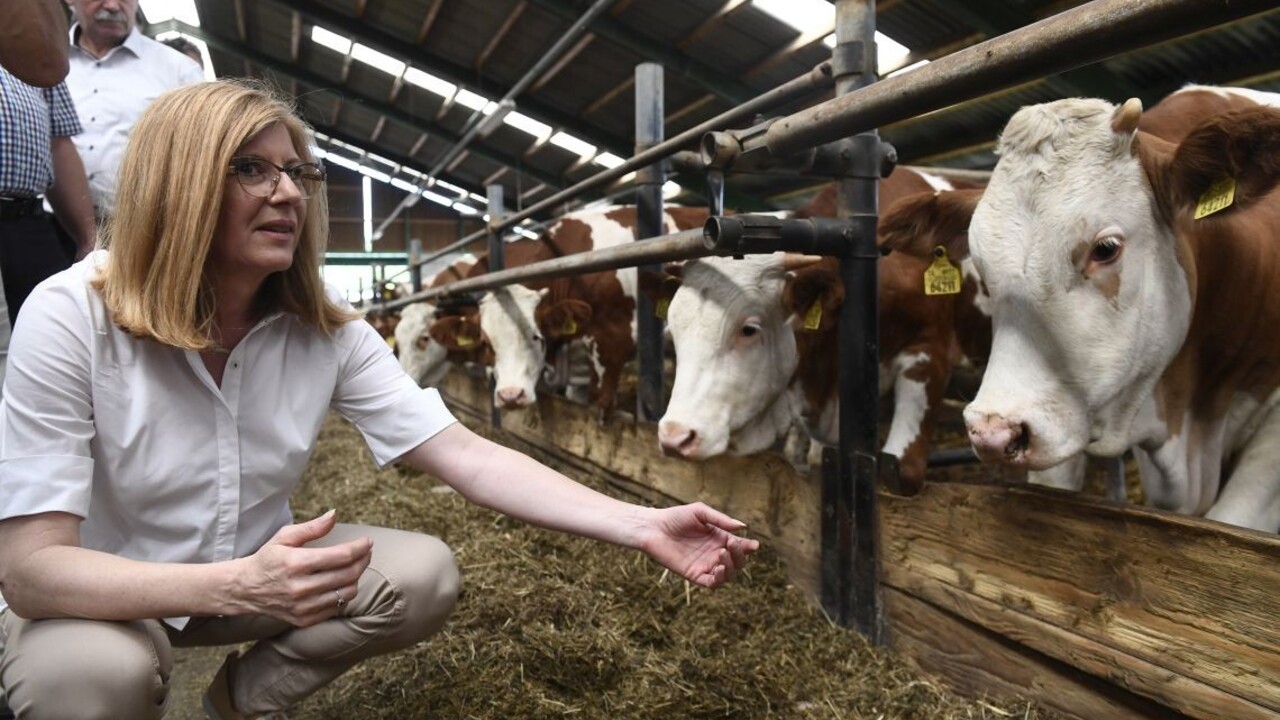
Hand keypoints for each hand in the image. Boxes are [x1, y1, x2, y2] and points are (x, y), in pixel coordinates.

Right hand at [231, 510, 371, 626]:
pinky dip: (344, 593)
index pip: (341, 556)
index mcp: (295, 563)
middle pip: (348, 574)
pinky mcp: (304, 620)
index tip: (367, 541)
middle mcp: (300, 587)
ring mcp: (302, 607)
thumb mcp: (284, 537)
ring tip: (355, 566)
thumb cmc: (267, 558)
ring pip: (346, 592)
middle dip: (363, 560)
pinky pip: (337, 607)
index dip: (359, 547)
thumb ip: (311, 527)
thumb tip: (334, 514)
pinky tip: (341, 582)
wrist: (245, 589)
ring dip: (356, 577)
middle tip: (366, 552)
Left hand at [637, 503, 759, 588]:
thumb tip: (742, 527)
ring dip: (731, 567)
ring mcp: (705, 565)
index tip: (754, 545)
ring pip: (728, 575)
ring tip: (722, 553)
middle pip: (738, 562)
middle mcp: (714, 553)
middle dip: (740, 556)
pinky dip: (720, 579)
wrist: (653, 528)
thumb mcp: (700, 512)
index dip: (749, 547)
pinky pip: (713, 583)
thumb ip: (720, 520)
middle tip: (731, 545)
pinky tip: (718, 568)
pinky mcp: (694, 575)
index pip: (740, 546)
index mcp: (719, 538)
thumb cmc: (675, 517)